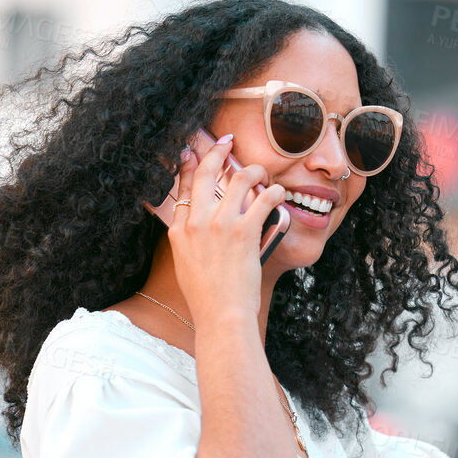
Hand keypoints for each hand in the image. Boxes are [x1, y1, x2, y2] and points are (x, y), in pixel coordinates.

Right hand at [167, 138, 287, 330]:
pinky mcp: (244, 231)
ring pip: (239, 179)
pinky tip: (278, 192)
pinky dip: (274, 192)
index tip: (193, 152)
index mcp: (179, 230)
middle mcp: (196, 222)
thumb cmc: (207, 299)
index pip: (183, 188)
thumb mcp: (185, 266)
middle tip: (227, 141)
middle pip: (206, 172)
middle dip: (217, 150)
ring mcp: (220, 224)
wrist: (221, 315)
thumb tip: (201, 230)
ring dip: (253, 170)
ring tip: (262, 172)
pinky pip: (263, 199)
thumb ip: (190, 242)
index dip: (189, 166)